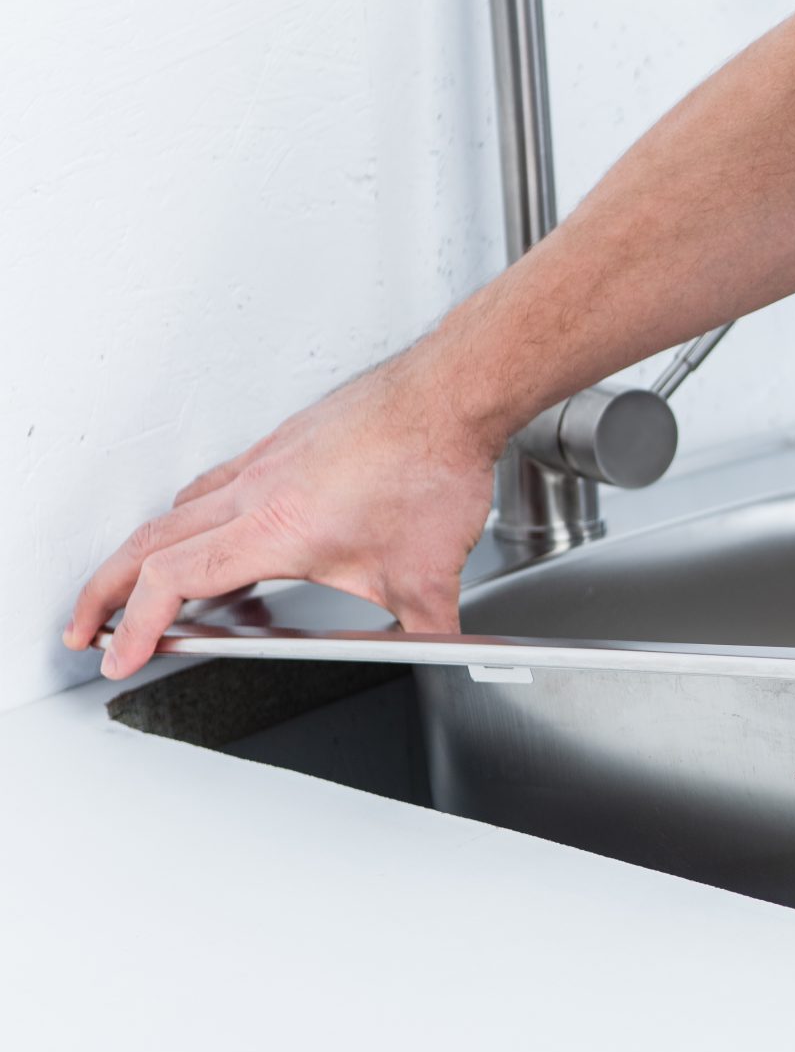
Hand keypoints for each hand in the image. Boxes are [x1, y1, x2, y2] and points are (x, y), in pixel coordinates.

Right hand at [65, 358, 501, 678]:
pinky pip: (215, 482)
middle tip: (87, 627)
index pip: (171, 581)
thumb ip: (430, 630)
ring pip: (177, 508)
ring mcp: (265, 461)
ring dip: (143, 550)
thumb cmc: (433, 466)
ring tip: (141, 586)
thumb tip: (445, 656)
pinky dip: (193, 514)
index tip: (119, 657)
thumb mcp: (431, 574)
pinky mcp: (283, 443)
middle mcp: (255, 490)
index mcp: (273, 529)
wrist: (450, 395)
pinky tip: (216, 529)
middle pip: (146, 542)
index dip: (135, 626)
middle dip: (103, 592)